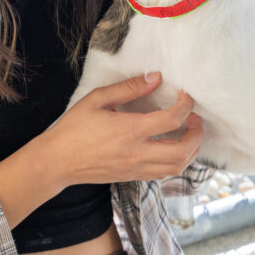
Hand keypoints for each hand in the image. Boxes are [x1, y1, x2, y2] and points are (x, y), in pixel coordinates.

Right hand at [39, 73, 202, 188]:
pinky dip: (175, 161)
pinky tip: (170, 146)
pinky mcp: (132, 177)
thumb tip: (156, 78)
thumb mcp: (97, 99)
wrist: (57, 162)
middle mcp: (137, 153)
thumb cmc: (73, 128)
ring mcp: (136, 168)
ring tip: (187, 133)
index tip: (185, 95)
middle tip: (194, 118)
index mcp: (129, 130)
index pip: (172, 119)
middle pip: (183, 151)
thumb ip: (129, 88)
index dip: (186, 105)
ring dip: (190, 150)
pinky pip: (163, 173)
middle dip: (197, 134)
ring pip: (177, 167)